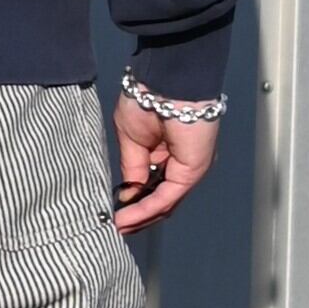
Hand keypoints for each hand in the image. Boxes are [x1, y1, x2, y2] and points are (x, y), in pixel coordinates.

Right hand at [110, 88, 217, 234]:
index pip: (153, 186)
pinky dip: (146, 210)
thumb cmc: (149, 96)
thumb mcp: (130, 138)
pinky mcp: (192, 170)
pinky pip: (167, 197)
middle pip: (161, 200)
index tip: (116, 213)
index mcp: (167, 152)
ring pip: (164, 203)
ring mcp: (189, 168)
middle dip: (138, 216)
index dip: (134, 202)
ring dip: (140, 218)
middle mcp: (181, 163)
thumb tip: (128, 194)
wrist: (166, 80)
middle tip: (117, 227)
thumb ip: (131, 168)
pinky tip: (128, 217)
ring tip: (119, 227)